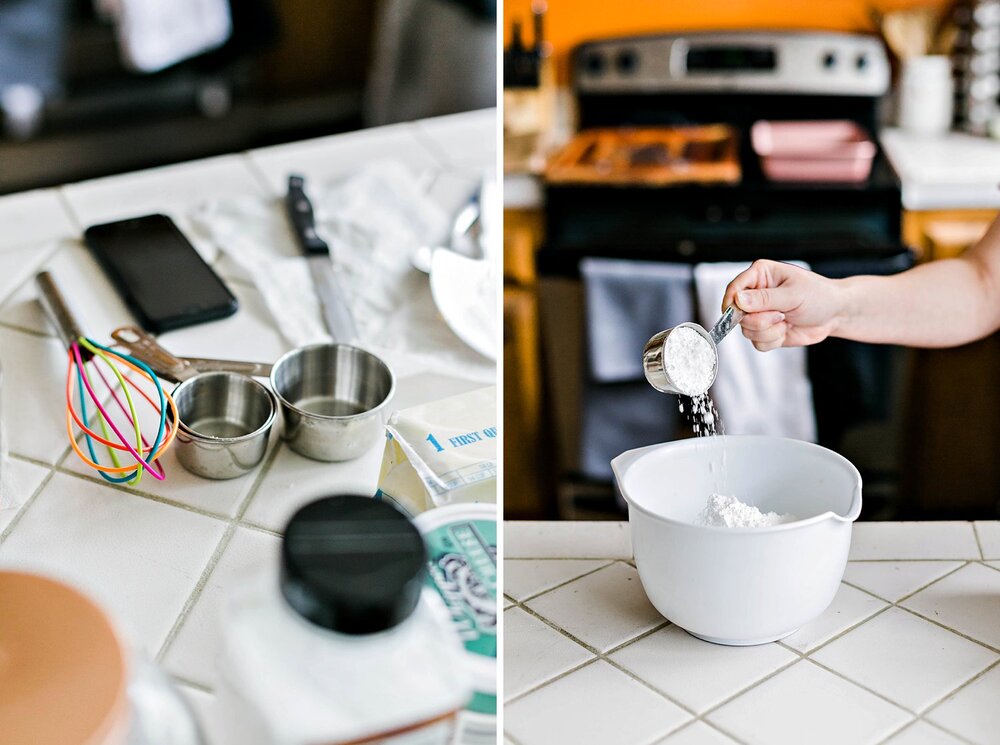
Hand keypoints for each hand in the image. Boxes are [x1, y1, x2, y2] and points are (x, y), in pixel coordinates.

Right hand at [722, 260, 842, 350]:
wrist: (835, 314)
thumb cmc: (819, 296)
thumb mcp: (793, 294)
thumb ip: (765, 298)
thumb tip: (738, 300)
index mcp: (760, 276)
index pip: (734, 288)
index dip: (731, 302)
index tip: (736, 313)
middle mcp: (756, 294)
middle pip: (738, 314)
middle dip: (760, 320)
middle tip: (780, 315)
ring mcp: (759, 314)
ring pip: (747, 331)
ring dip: (769, 331)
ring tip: (786, 321)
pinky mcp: (765, 331)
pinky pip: (757, 343)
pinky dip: (773, 341)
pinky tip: (786, 330)